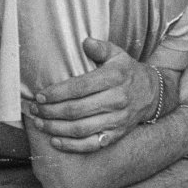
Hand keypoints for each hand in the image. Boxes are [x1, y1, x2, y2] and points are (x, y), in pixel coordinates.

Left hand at [27, 38, 167, 152]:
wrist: (152, 93)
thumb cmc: (128, 72)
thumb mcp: (118, 54)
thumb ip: (100, 48)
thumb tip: (85, 42)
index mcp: (115, 78)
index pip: (81, 87)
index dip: (58, 93)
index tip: (41, 95)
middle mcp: (117, 100)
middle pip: (77, 110)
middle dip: (51, 111)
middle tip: (35, 109)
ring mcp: (117, 120)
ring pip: (81, 129)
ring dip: (56, 128)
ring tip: (40, 122)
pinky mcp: (117, 134)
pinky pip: (92, 144)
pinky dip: (72, 145)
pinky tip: (56, 140)